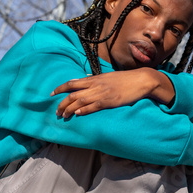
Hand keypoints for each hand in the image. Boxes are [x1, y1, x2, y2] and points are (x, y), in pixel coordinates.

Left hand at [51, 68, 174, 117]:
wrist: (141, 80)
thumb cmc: (125, 79)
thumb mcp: (108, 77)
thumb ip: (96, 81)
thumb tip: (85, 82)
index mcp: (95, 79)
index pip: (72, 82)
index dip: (60, 88)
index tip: (52, 94)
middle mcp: (96, 85)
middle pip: (73, 94)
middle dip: (62, 103)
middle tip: (56, 111)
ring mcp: (102, 93)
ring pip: (80, 101)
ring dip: (69, 109)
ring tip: (63, 115)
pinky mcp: (110, 101)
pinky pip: (93, 106)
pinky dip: (84, 109)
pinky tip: (77, 113)